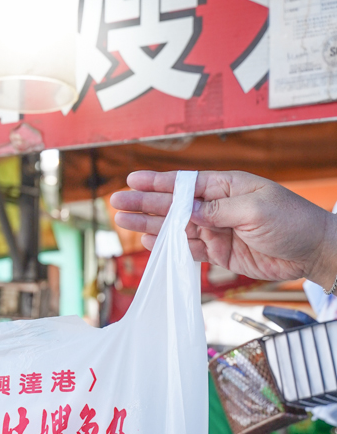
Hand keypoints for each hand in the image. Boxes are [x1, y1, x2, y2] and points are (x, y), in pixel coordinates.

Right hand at [111, 170, 336, 288]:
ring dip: (149, 226)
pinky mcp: (220, 253)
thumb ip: (217, 211)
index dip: (157, 183)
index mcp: (227, 186)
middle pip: (173, 205)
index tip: (132, 180)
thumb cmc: (293, 222)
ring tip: (123, 223)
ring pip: (175, 227)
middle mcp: (217, 206)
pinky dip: (168, 246)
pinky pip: (187, 248)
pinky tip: (149, 242)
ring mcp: (217, 230)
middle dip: (144, 204)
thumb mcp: (255, 209)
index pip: (185, 183)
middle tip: (118, 203)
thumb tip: (186, 212)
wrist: (314, 252)